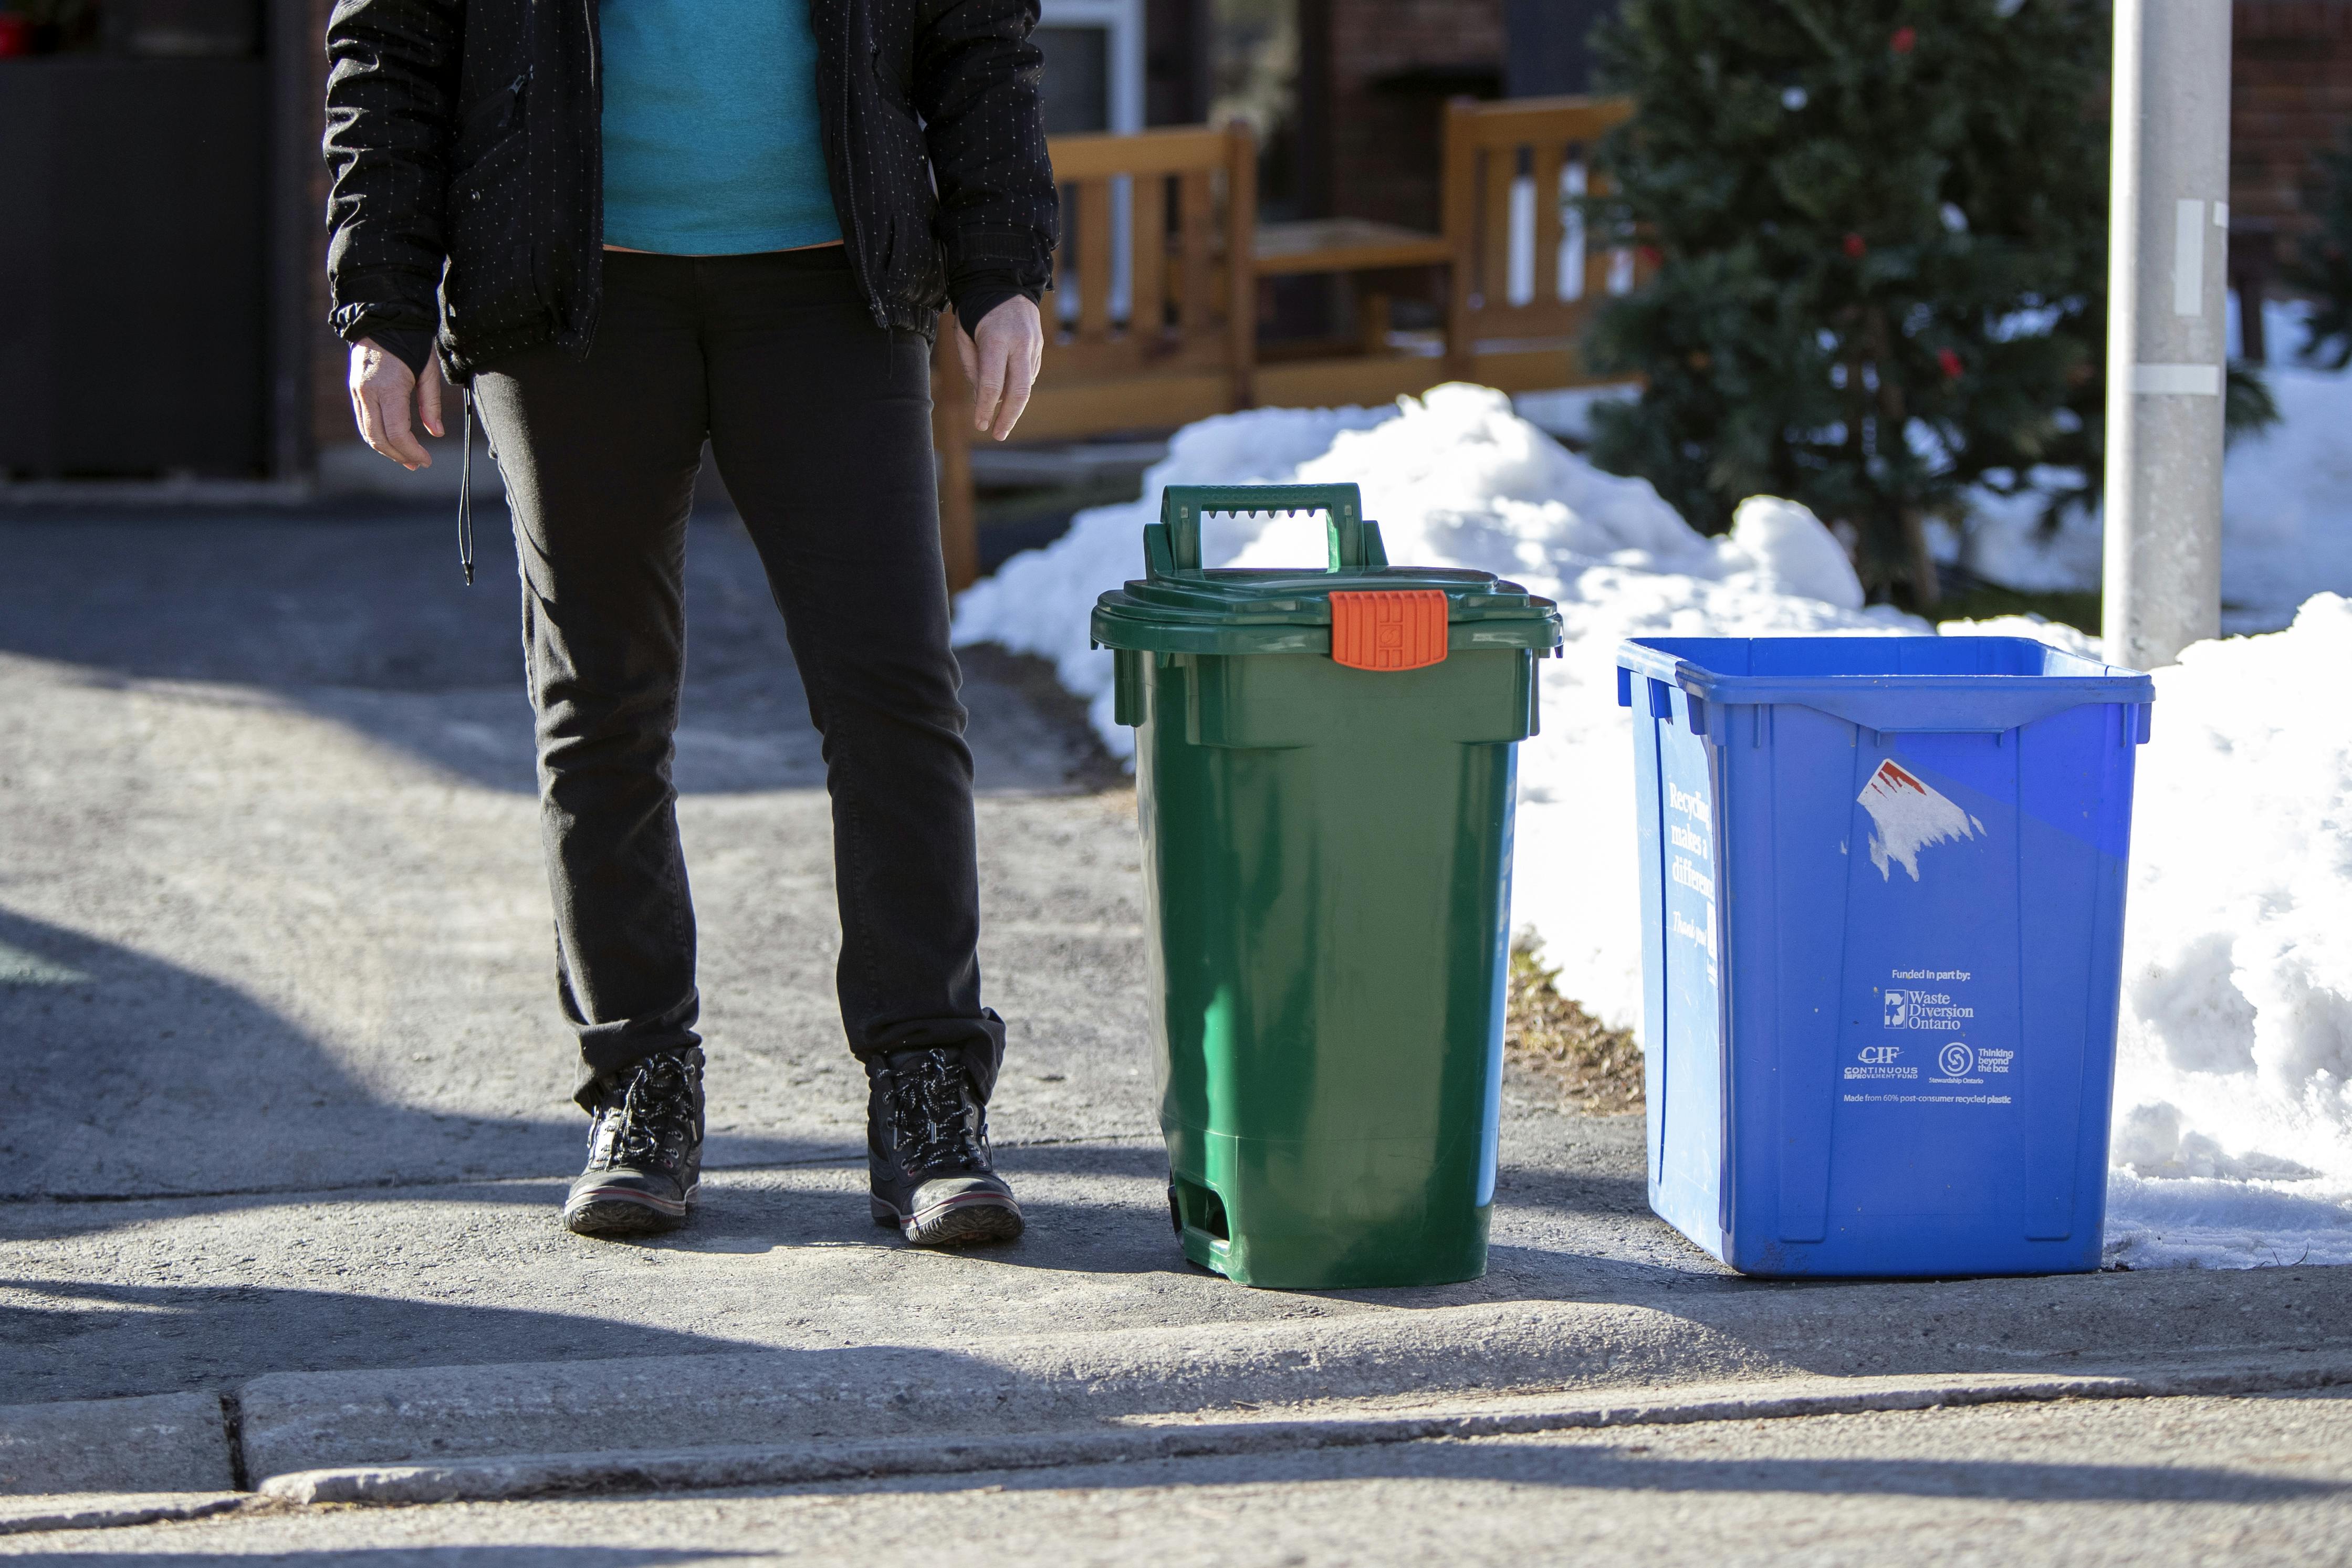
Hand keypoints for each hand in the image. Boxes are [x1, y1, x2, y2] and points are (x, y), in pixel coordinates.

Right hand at [348, 338, 444, 468]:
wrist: (382, 317)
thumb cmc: (410, 341)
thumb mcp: (428, 371)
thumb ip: (431, 403)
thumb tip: (436, 433)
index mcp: (387, 387)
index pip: (396, 432)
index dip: (411, 451)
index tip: (427, 460)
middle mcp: (367, 392)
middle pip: (378, 438)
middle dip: (398, 455)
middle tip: (418, 464)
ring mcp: (357, 391)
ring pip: (367, 433)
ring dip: (387, 450)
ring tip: (407, 459)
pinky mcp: (354, 390)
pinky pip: (364, 421)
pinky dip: (377, 436)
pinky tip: (393, 442)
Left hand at [956, 295, 1042, 441]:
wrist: (1005, 280)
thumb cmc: (976, 310)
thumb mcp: (963, 334)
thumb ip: (972, 366)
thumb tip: (982, 398)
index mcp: (996, 340)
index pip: (992, 384)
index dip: (985, 408)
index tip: (980, 425)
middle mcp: (1020, 343)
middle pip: (1019, 391)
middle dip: (1009, 417)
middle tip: (999, 434)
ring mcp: (1034, 345)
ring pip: (1025, 384)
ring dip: (1012, 402)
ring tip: (1000, 415)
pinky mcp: (1040, 346)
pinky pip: (1028, 374)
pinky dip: (1017, 385)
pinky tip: (1007, 388)